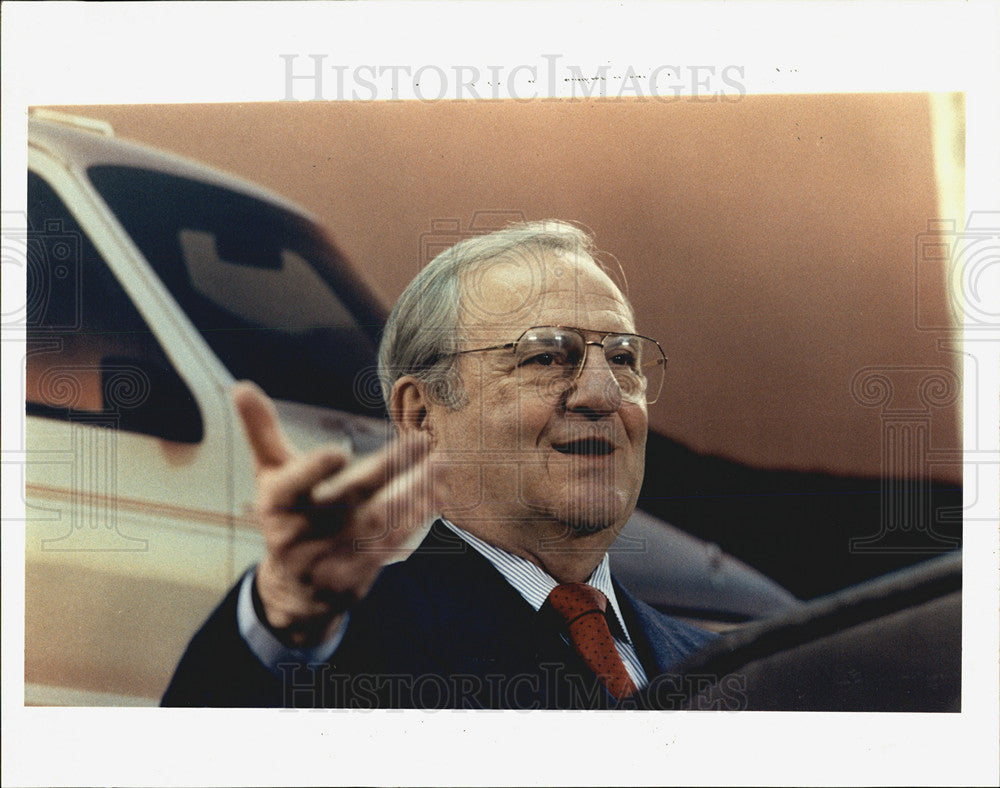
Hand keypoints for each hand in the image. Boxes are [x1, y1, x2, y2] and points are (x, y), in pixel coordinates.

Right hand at [232, 381, 433, 647]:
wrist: (294, 590)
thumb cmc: (286, 516)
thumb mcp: (270, 476)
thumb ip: (262, 432)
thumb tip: (241, 386)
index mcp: (276, 505)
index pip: (292, 486)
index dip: (312, 470)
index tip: (339, 451)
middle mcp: (299, 535)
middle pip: (349, 497)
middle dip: (388, 468)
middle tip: (422, 439)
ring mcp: (329, 559)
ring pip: (377, 522)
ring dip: (412, 493)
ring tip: (440, 463)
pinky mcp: (355, 577)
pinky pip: (390, 545)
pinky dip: (414, 519)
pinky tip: (435, 494)